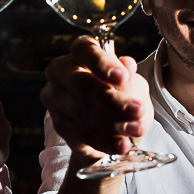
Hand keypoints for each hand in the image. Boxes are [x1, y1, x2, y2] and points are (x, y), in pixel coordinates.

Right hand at [40, 36, 151, 161]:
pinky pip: (82, 135)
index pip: (84, 50)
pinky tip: (122, 144)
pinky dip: (105, 142)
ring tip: (135, 129)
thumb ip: (131, 79)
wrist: (111, 129)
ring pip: (82, 112)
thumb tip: (128, 66)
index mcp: (80, 54)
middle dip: (112, 99)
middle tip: (136, 110)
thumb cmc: (121, 96)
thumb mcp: (134, 86)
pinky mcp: (59, 126)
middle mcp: (62, 74)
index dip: (102, 63)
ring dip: (112, 123)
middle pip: (81, 84)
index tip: (123, 76)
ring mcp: (57, 101)